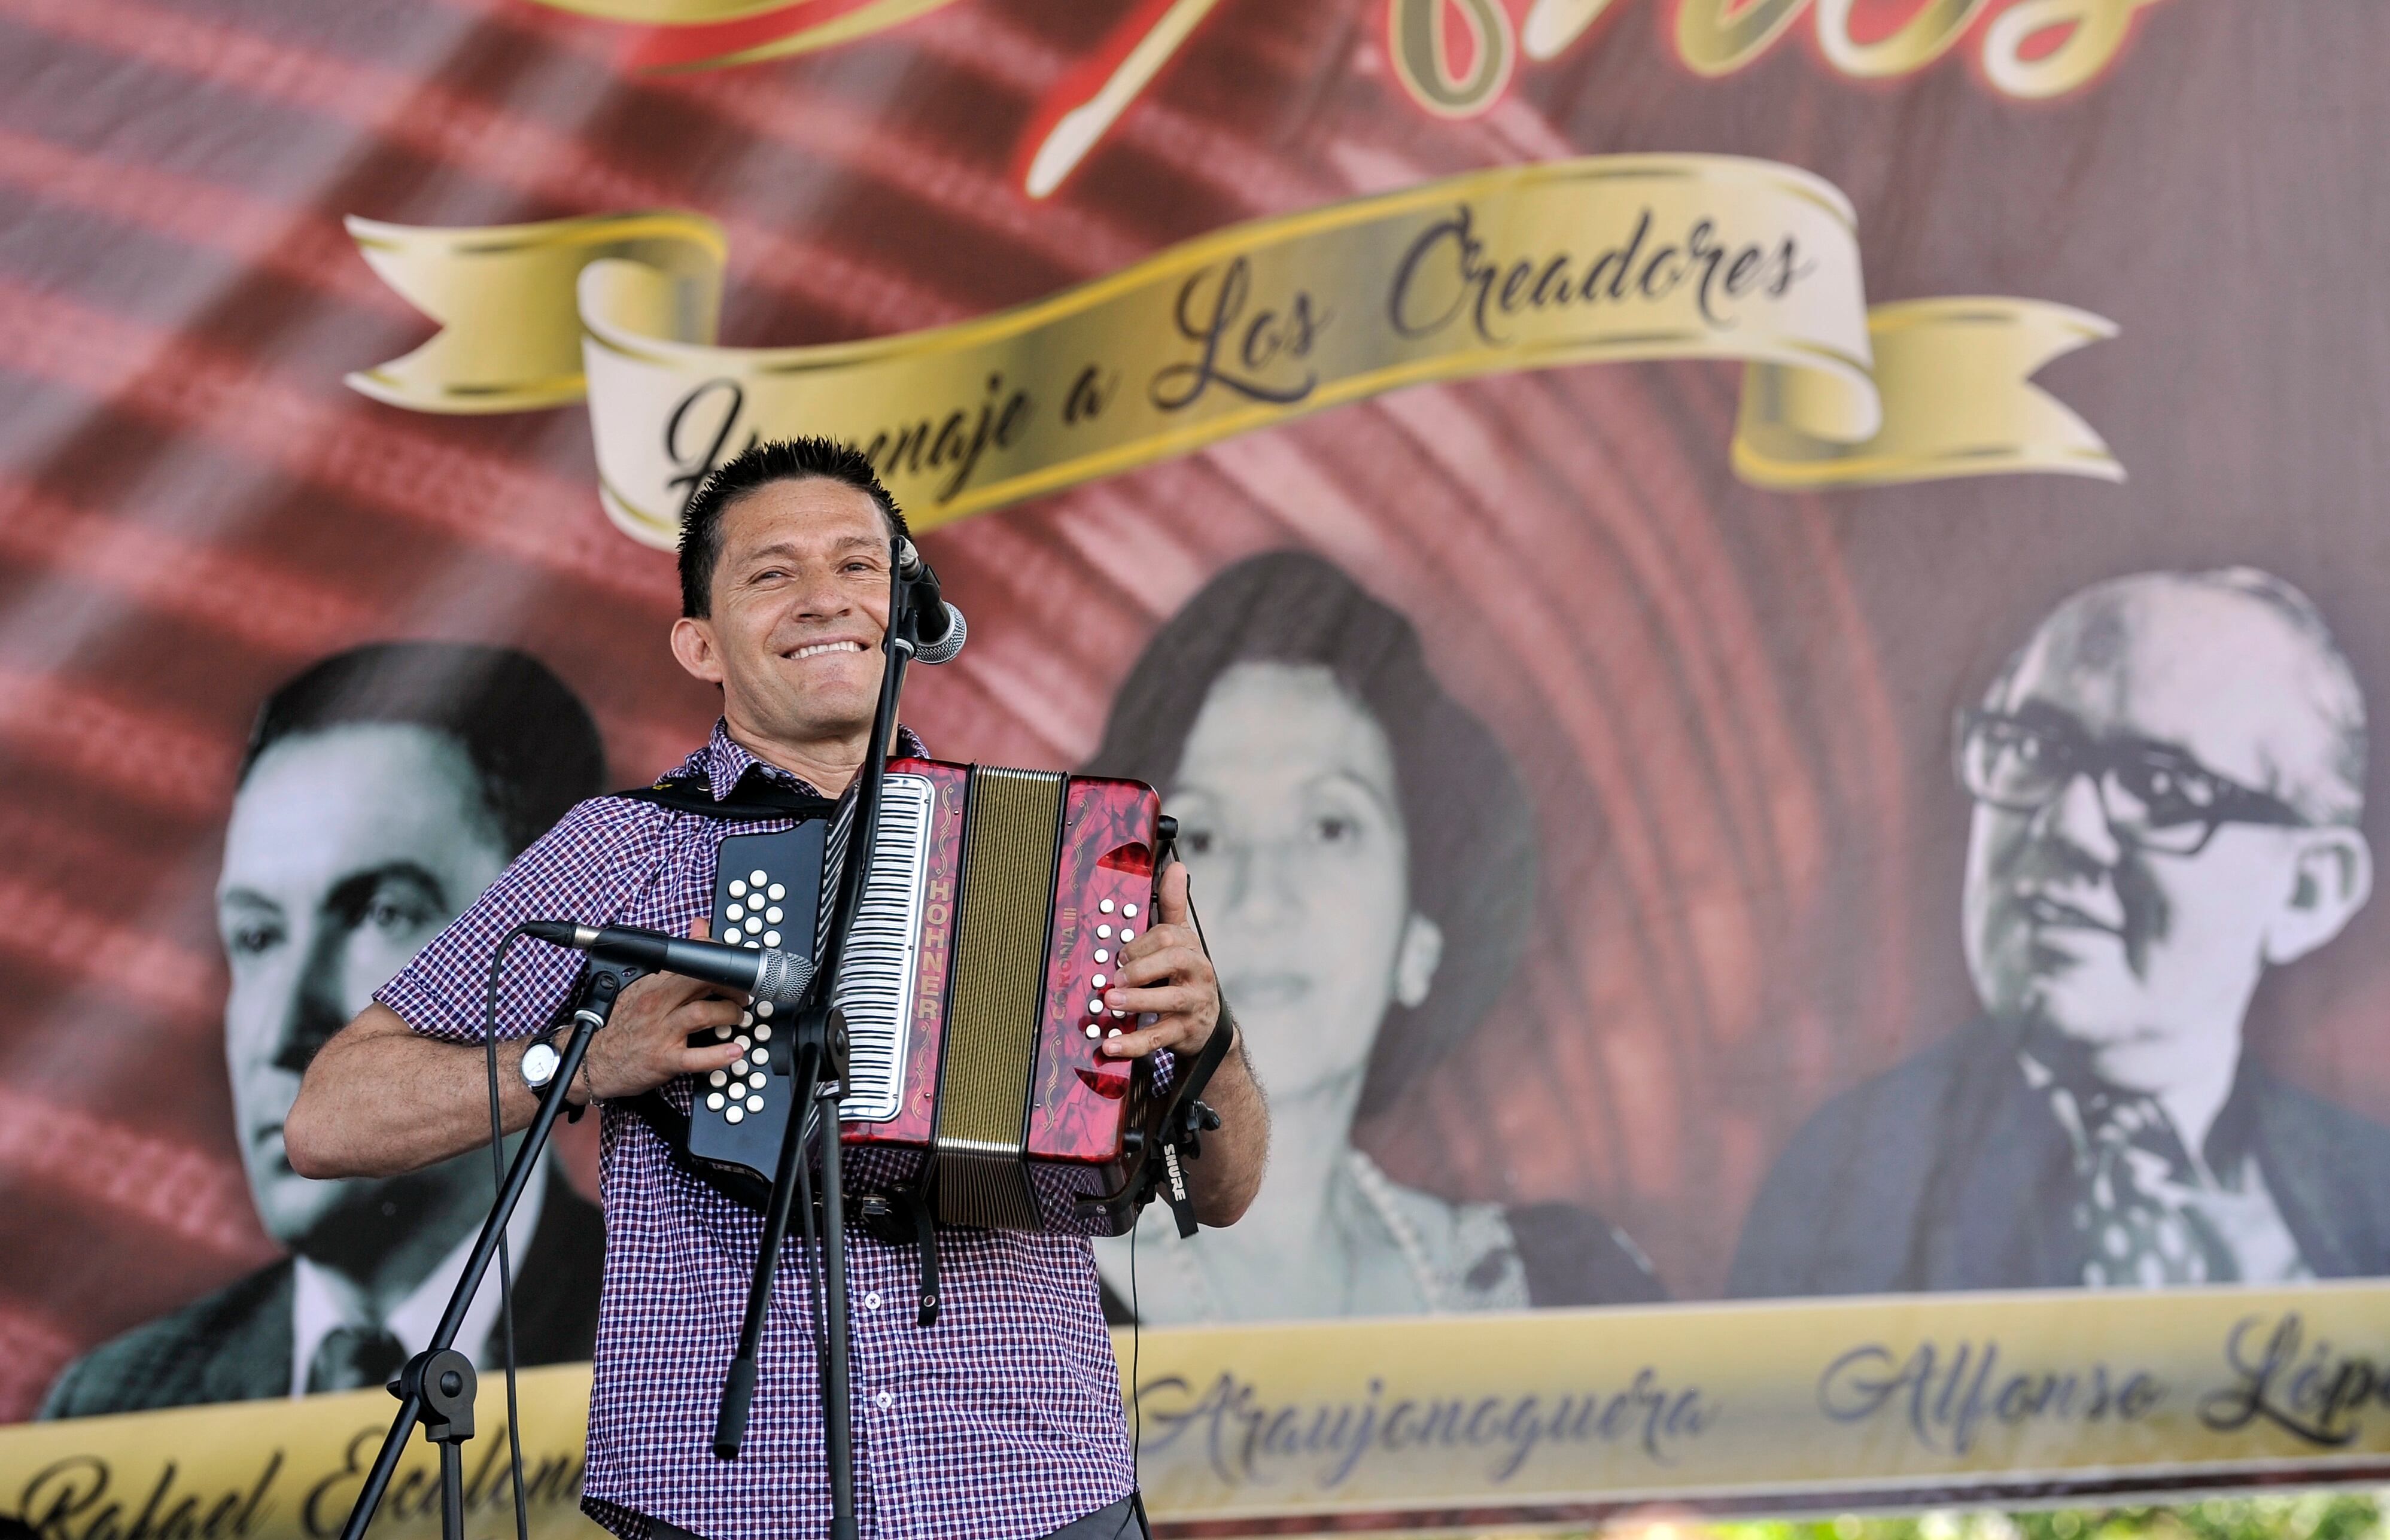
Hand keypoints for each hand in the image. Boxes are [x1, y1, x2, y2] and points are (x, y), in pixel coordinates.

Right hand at [573, 919, 744, 1102]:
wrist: (591, 1060)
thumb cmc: (619, 1023)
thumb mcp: (644, 985)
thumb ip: (676, 958)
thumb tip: (700, 926)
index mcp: (653, 985)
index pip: (693, 962)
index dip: (721, 962)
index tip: (733, 969)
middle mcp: (657, 1005)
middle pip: (703, 984)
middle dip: (731, 988)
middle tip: (742, 995)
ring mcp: (660, 1032)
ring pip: (703, 1014)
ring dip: (730, 1015)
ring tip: (737, 1018)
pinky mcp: (663, 1060)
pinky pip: (696, 1057)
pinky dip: (720, 1055)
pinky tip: (735, 1051)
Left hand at [1099, 862, 1220, 1059]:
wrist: (1207, 1024)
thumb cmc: (1185, 976)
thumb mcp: (1181, 941)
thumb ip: (1173, 907)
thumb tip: (1177, 867)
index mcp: (1191, 948)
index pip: (1169, 937)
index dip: (1141, 943)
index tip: (1119, 954)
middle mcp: (1198, 974)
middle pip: (1174, 962)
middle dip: (1141, 968)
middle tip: (1113, 978)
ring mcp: (1194, 1004)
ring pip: (1169, 1000)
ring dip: (1137, 1000)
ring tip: (1109, 1002)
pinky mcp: (1185, 1032)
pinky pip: (1159, 1037)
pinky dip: (1133, 1043)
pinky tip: (1111, 1045)